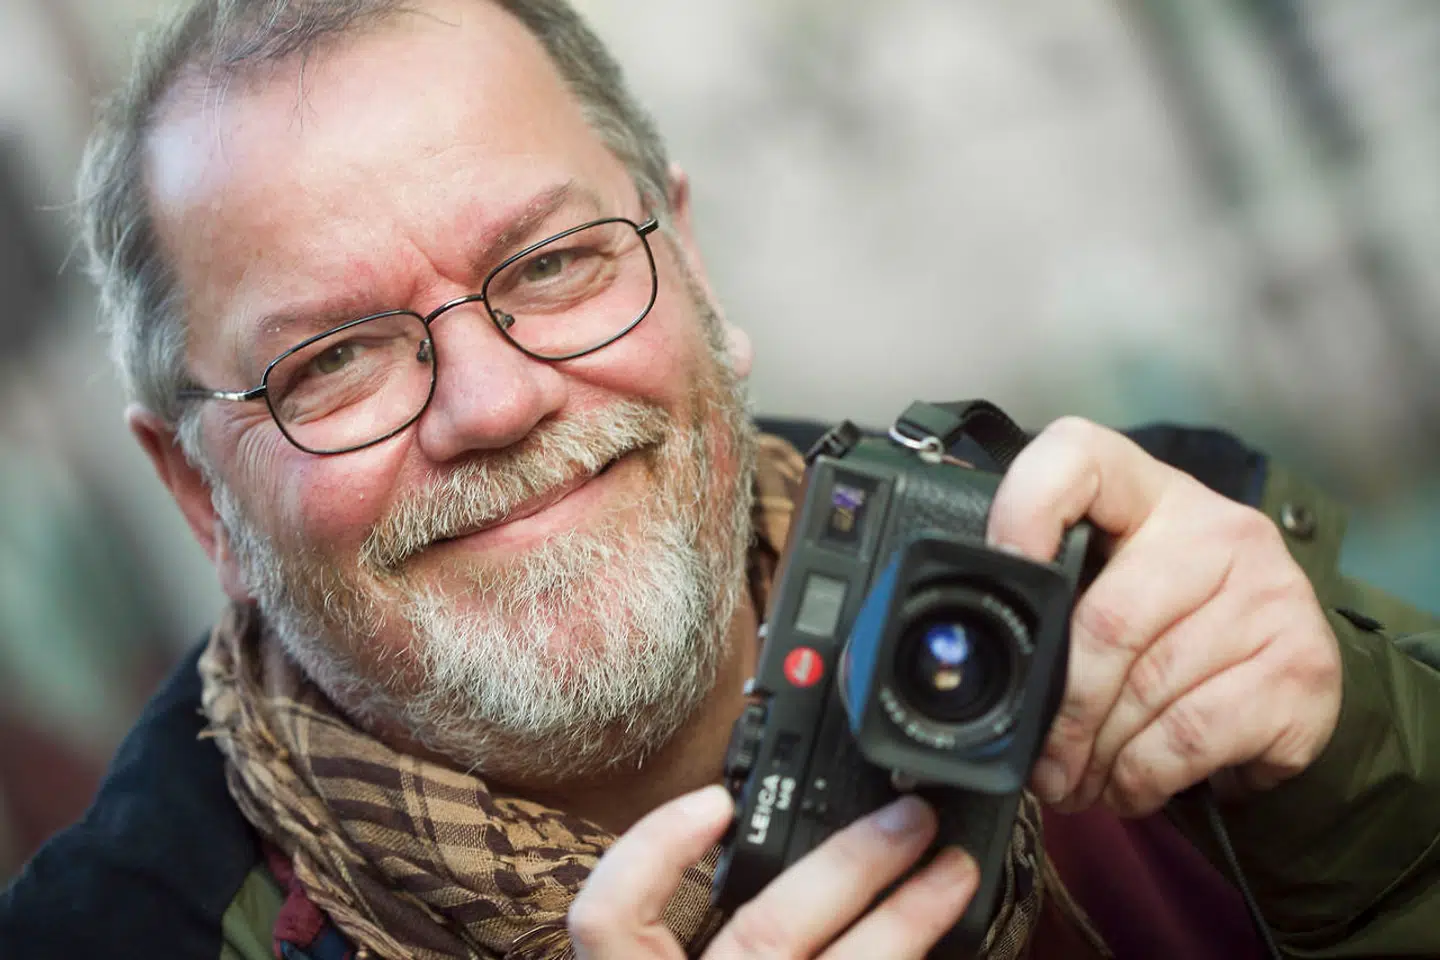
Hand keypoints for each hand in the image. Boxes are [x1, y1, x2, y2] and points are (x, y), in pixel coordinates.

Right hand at [569, 786, 978, 958]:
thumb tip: (733, 855)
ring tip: (953, 874)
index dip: (653, 854)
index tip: (718, 804)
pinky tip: (944, 950)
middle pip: (763, 939)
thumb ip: (674, 955)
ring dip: (906, 922)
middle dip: (847, 866)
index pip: (609, 925)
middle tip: (907, 819)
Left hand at [987, 417, 1342, 816]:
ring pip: (1145, 690)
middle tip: (1038, 757)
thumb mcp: (1114, 583)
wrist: (1293, 676)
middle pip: (1106, 620)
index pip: (1077, 456)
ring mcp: (1267, 594)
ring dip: (1094, 755)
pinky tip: (1129, 784)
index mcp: (1148, 492)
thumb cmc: (1174, 626)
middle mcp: (1215, 528)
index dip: (1026, 508)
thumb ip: (1056, 592)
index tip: (998, 567)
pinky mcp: (1299, 666)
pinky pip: (1190, 735)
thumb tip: (973, 650)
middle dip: (1059, 710)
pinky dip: (1143, 775)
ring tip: (1073, 780)